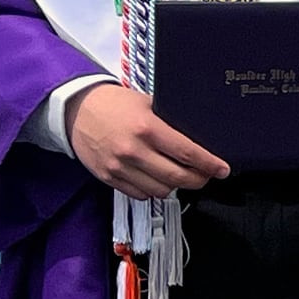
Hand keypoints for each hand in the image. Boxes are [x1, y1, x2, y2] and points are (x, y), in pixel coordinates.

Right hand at [71, 84, 225, 198]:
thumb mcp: (148, 104)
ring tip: (183, 177)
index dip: (209, 164)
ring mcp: (119, 167)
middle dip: (199, 180)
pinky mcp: (108, 177)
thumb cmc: (114, 103)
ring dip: (176, 187)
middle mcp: (133, 150)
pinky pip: (139, 194)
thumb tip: (198, 137)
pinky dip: (153, 190)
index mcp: (147, 128)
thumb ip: (169, 121)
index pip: (187, 153)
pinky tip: (159, 180)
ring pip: (160, 190)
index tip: (222, 169)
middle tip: (207, 175)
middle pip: (177, 177)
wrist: (76, 109)